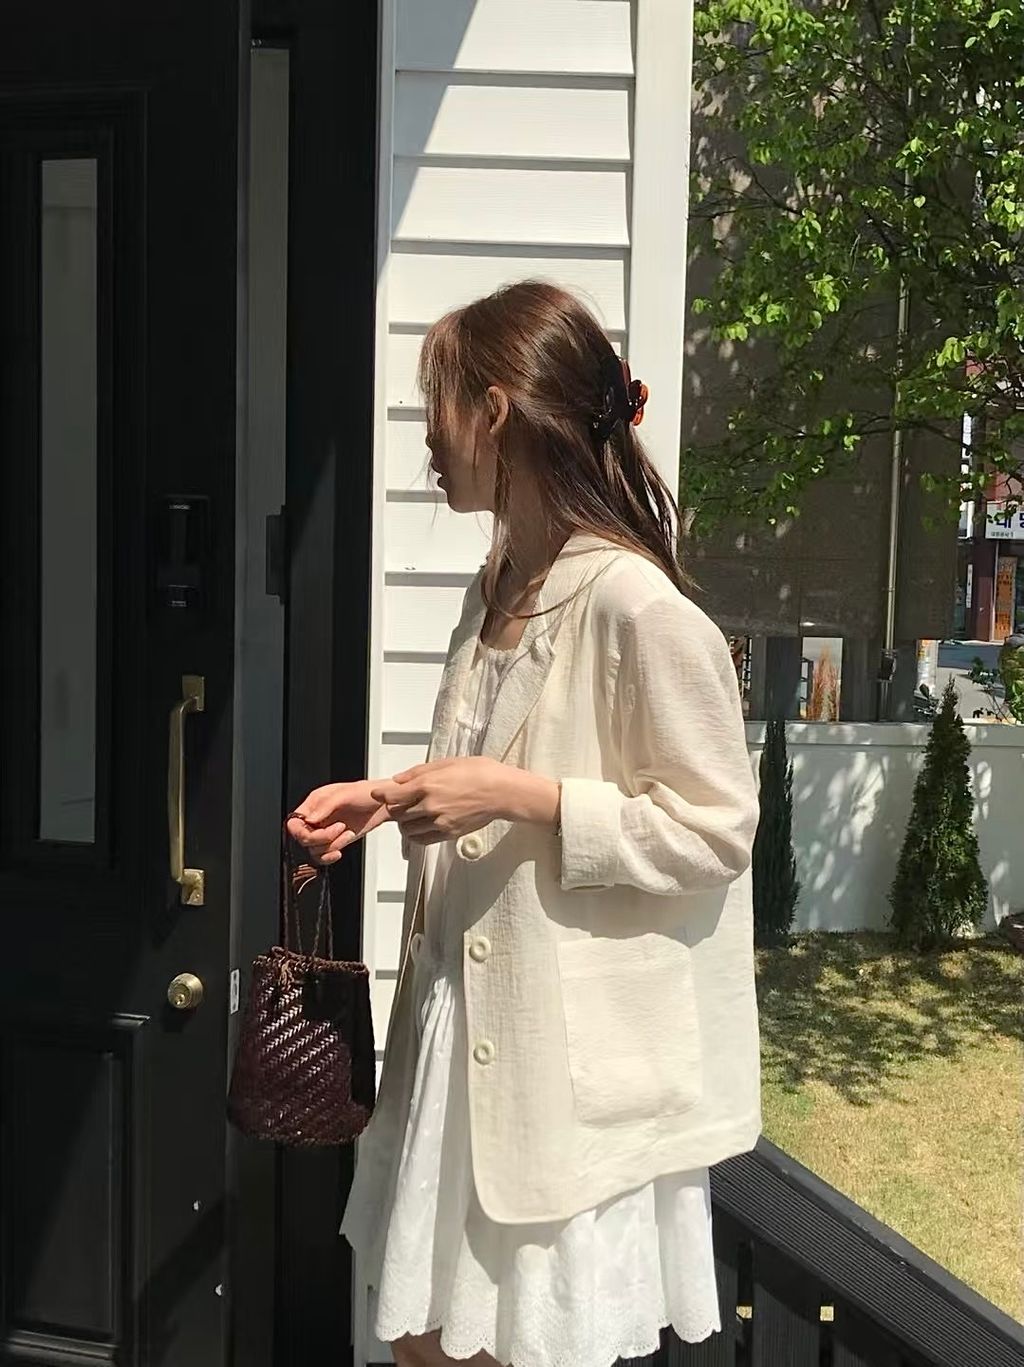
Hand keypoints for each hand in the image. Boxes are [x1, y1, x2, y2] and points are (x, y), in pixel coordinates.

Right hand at [286, 780, 389, 864]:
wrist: (383, 804)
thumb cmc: (366, 793)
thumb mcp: (346, 794)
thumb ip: (325, 806)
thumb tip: (309, 819)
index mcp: (314, 803)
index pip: (294, 822)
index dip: (301, 830)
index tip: (318, 827)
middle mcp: (317, 818)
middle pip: (302, 838)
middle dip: (321, 838)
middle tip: (339, 828)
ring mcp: (325, 831)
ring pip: (313, 849)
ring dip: (331, 845)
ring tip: (347, 833)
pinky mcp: (335, 842)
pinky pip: (322, 856)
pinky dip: (330, 856)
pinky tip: (340, 849)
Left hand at [370, 758, 558, 845]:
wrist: (503, 792)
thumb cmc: (481, 773)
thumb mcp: (447, 763)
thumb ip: (419, 772)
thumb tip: (399, 779)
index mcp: (428, 785)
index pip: (393, 795)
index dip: (382, 795)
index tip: (378, 795)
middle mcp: (431, 805)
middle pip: (398, 813)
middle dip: (395, 808)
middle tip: (399, 802)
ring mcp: (440, 821)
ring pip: (408, 829)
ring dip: (405, 823)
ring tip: (411, 814)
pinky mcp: (449, 833)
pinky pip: (423, 840)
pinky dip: (416, 835)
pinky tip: (421, 826)